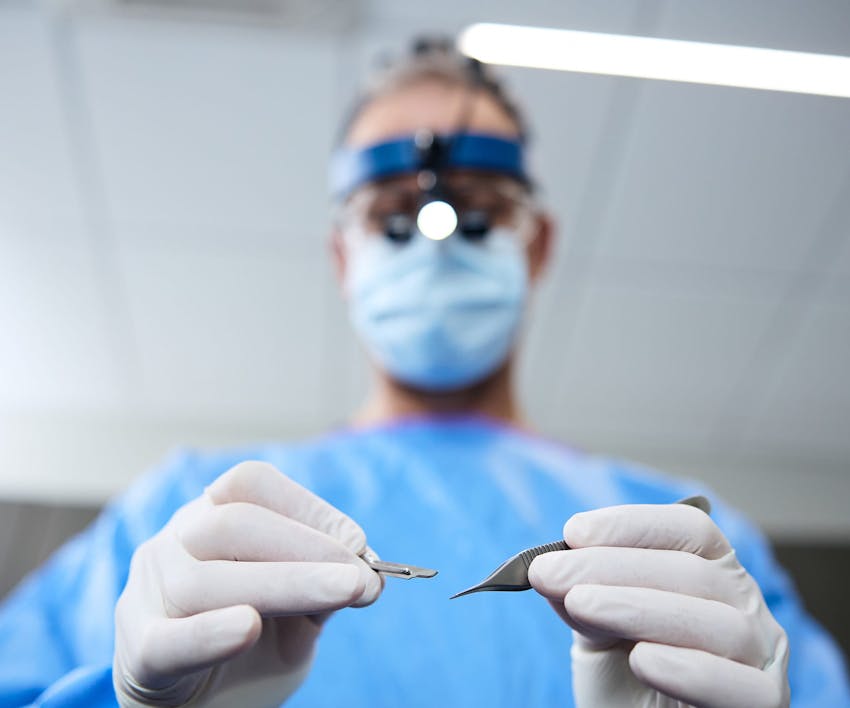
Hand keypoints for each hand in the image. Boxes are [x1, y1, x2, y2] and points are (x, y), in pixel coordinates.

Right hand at [113, 461, 381, 706]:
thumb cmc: (248, 647)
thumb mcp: (295, 613)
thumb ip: (323, 588)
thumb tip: (370, 571)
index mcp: (210, 518)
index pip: (250, 485)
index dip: (306, 506)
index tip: (358, 542)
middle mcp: (173, 543)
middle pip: (232, 525)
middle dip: (306, 547)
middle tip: (361, 579)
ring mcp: (147, 594)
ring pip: (204, 580)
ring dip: (286, 584)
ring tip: (343, 594)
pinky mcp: (136, 653)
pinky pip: (167, 641)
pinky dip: (209, 633)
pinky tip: (247, 628)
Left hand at [528, 502, 788, 707]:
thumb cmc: (625, 680)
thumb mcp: (596, 629)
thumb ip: (582, 594)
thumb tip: (550, 564)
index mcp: (711, 570)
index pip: (687, 528)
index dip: (631, 524)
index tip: (573, 533)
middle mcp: (744, 604)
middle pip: (692, 571)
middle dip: (610, 567)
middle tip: (549, 572)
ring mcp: (762, 654)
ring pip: (717, 622)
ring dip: (638, 608)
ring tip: (579, 606)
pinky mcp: (765, 701)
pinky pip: (742, 686)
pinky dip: (690, 669)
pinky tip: (642, 659)